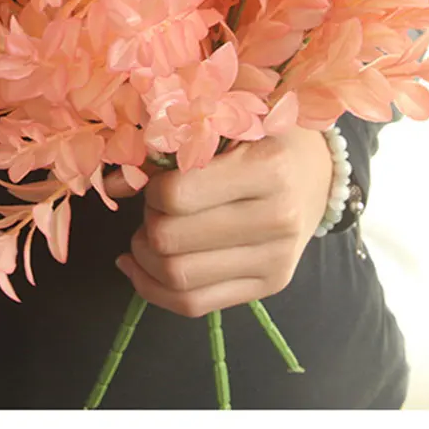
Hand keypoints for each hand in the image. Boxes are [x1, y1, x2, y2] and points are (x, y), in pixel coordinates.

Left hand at [105, 127, 333, 317]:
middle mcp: (278, 219)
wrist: (316, 171)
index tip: (159, 179)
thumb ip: (168, 146)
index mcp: (269, 168)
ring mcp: (276, 260)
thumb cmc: (262, 136)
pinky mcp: (269, 287)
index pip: (177, 196)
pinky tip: (139, 266)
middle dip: (147, 222)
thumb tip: (112, 185)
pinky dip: (152, 289)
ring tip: (147, 235)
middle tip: (154, 207)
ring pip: (178, 278)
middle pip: (171, 241)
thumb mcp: (223, 123)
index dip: (152, 189)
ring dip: (145, 256)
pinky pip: (193, 305)